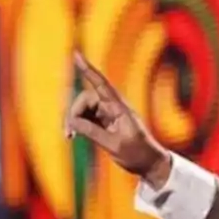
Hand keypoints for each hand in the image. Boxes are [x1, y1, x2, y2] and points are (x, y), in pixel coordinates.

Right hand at [65, 52, 171, 183]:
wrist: (150, 164)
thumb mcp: (114, 145)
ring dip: (73, 119)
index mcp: (120, 109)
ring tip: (69, 136)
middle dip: (73, 112)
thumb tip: (72, 121)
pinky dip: (77, 124)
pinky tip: (72, 135)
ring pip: (83, 108)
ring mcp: (109, 114)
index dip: (88, 70)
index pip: (102, 85)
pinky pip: (85, 117)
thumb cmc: (137, 154)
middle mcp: (114, 108)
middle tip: (69, 132)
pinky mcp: (105, 122)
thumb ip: (92, 132)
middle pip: (85, 98)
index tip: (76, 54)